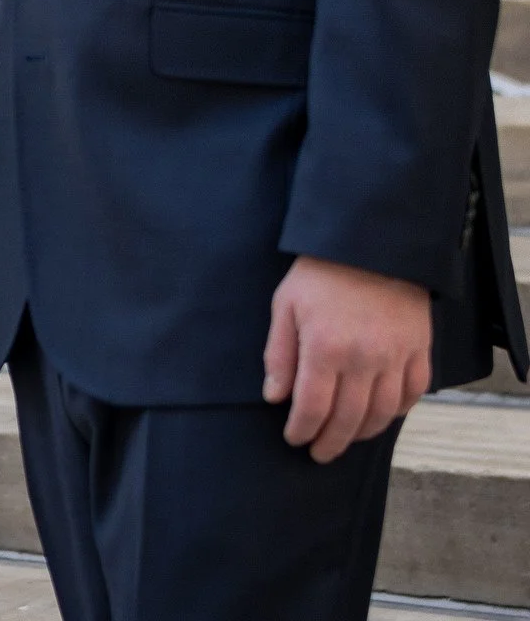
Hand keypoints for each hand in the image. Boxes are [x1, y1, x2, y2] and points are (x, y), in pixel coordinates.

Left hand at [263, 255, 430, 462]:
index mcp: (325, 348)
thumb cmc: (321, 271)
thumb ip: (279, 353)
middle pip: (348, 420)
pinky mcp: (419, 348)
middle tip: (319, 452)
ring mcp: (396, 356)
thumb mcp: (286, 304)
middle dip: (330, 442)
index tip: (295, 438)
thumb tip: (274, 397)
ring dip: (363, 434)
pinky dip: (398, 411)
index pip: (312, 408)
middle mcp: (364, 359)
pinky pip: (413, 393)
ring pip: (382, 414)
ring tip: (347, 438)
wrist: (371, 240)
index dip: (301, 430)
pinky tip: (383, 414)